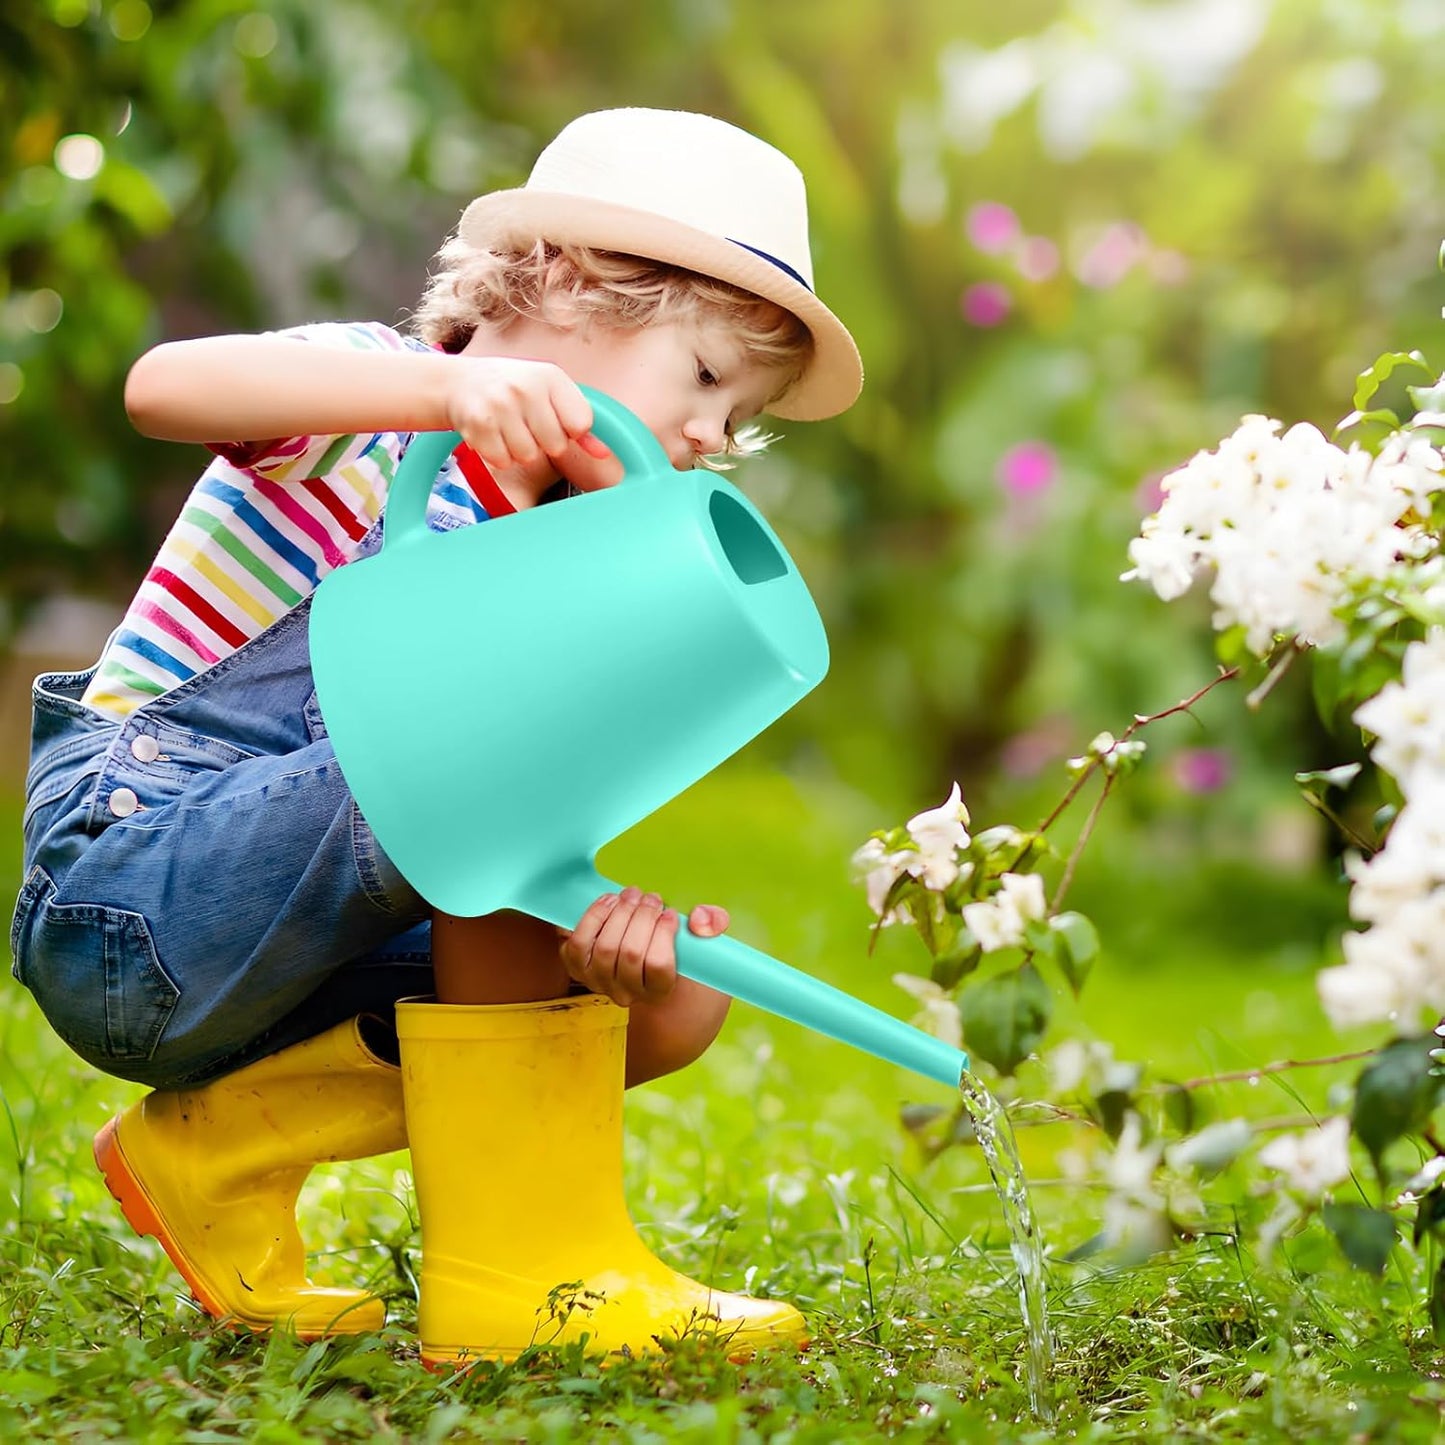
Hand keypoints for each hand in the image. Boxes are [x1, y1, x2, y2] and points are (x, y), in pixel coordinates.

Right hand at [444, 356, 621, 490]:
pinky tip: (493, 436)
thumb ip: (578, 422)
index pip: (581, 424)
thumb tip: (603, 453)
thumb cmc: (513, 389)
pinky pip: (503, 461)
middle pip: (556, 446)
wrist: (459, 382)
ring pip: (528, 457)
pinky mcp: (478, 423)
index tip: (554, 420)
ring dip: (519, 451)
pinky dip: (499, 456)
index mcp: (551, 376)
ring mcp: (500, 404)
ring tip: (509, 429)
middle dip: (543, 444)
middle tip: (527, 425)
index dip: (569, 431)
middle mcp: (526, 387)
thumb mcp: (548, 394)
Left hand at [559, 887, 730, 1006]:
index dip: (663, 934)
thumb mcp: (702, 939)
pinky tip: (609, 902)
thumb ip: (713, 923)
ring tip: (632, 895)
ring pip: (604, 948)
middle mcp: (627, 993)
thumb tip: (700, 918)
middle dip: (640, 917)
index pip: (658, 967)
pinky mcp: (579, 969)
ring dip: (618, 914)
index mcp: (660, 991)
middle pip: (629, 954)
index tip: (670, 913)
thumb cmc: (675, 949)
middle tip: (651, 898)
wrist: (642, 962)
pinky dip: (591, 918)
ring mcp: (600, 983)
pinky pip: (576, 945)